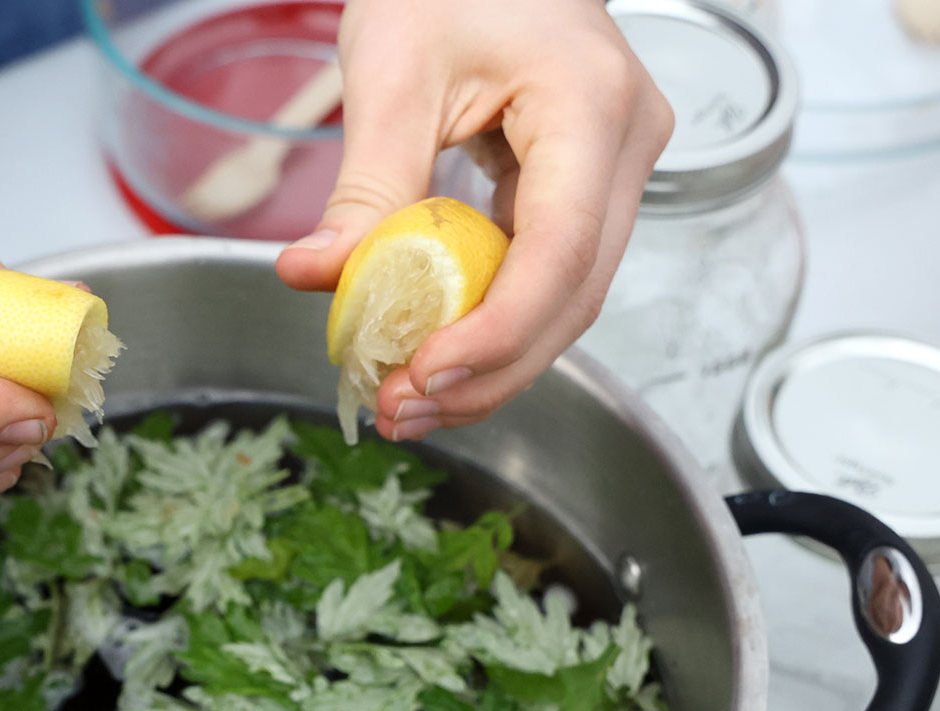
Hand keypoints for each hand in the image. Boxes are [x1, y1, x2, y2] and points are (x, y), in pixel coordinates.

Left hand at [275, 0, 672, 439]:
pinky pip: (549, 277)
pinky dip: (493, 325)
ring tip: (409, 402)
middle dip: (489, 371)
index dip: (496, 333)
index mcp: (589, 104)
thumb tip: (312, 275)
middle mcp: (626, 142)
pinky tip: (436, 357)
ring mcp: (616, 169)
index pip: (559, 251)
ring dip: (492, 364)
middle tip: (402, 411)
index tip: (422, 375)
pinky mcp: (587, 189)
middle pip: (575, 296)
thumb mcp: (392, 72)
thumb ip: (362, 185)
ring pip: (569, 301)